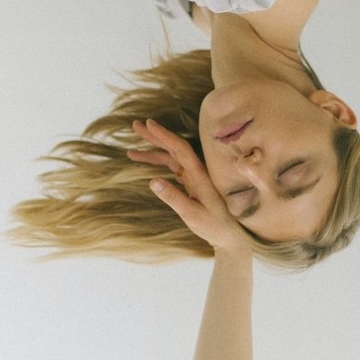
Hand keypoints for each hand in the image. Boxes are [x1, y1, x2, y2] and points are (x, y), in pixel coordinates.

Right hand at [127, 119, 248, 254]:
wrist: (229, 235)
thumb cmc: (213, 225)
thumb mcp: (191, 214)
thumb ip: (172, 197)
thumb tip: (152, 181)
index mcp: (199, 175)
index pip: (180, 148)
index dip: (164, 135)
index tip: (148, 124)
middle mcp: (197, 171)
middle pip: (173, 147)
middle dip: (154, 136)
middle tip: (135, 125)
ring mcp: (194, 176)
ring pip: (170, 157)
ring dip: (152, 151)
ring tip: (130, 152)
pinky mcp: (191, 182)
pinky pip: (172, 167)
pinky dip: (158, 163)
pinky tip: (145, 163)